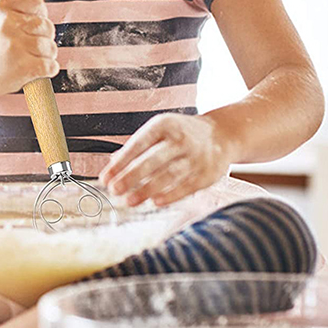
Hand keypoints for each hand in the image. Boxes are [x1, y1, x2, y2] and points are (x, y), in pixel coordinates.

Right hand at [0, 0, 58, 97]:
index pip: (37, 1)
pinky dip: (49, 69)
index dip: (39, 14)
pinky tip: (35, 70)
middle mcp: (5, 23)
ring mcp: (14, 45)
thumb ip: (21, 11)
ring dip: (47, 55)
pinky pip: (51, 66)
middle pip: (47, 25)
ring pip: (50, 47)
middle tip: (27, 47)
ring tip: (29, 59)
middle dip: (44, 37)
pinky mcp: (23, 67)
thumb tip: (46, 16)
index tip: (28, 26)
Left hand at [99, 113, 234, 206]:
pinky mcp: (207, 174)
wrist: (222, 134)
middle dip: (131, 176)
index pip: (138, 144)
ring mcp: (196, 157)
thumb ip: (138, 146)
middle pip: (153, 160)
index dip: (121, 162)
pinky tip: (154, 202)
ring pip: (169, 175)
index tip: (106, 177)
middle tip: (114, 190)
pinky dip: (170, 196)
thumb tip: (113, 163)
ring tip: (129, 201)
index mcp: (165, 124)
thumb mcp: (160, 129)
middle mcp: (181, 139)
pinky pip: (186, 187)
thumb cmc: (182, 133)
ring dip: (147, 190)